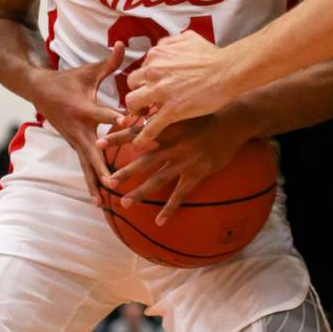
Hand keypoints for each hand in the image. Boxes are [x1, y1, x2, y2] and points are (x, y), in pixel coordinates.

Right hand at [31, 42, 124, 201]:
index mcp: (83, 108)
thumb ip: (110, 62)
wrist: (39, 91)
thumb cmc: (69, 79)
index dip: (115, 118)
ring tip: (106, 201)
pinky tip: (99, 202)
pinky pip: (84, 167)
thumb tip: (125, 43)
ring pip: (87, 165)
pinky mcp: (75, 147)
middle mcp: (79, 128)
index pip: (102, 114)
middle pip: (93, 150)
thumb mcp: (89, 70)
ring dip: (96, 182)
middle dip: (105, 165)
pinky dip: (91, 183)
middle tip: (116, 181)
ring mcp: (75, 140)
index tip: (128, 124)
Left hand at [98, 110, 251, 225]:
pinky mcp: (197, 173)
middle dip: (124, 171)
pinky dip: (169, 209)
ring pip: (159, 179)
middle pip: (144, 160)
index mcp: (168, 128)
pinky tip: (159, 221)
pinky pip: (181, 194)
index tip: (98, 142)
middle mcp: (174, 145)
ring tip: (125, 204)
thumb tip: (142, 112)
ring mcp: (185, 160)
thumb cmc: (207, 115)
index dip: (118, 137)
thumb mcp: (184, 110)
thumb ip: (164, 114)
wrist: (234, 122)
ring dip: (141, 192)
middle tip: (106, 181)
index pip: (138, 131)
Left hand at [124, 30, 234, 146]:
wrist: (229, 71)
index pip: (140, 69)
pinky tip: (139, 144)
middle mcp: (154, 71)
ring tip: (145, 116)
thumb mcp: (189, 39)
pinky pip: (150, 127)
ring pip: (132, 104)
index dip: (144, 80)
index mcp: (157, 54)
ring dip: (136, 112)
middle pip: (131, 86)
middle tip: (147, 101)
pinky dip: (142, 137)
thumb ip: (171, 42)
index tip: (151, 87)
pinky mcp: (172, 110)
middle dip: (138, 93)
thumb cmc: (212, 56)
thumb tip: (161, 46)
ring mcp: (162, 91)